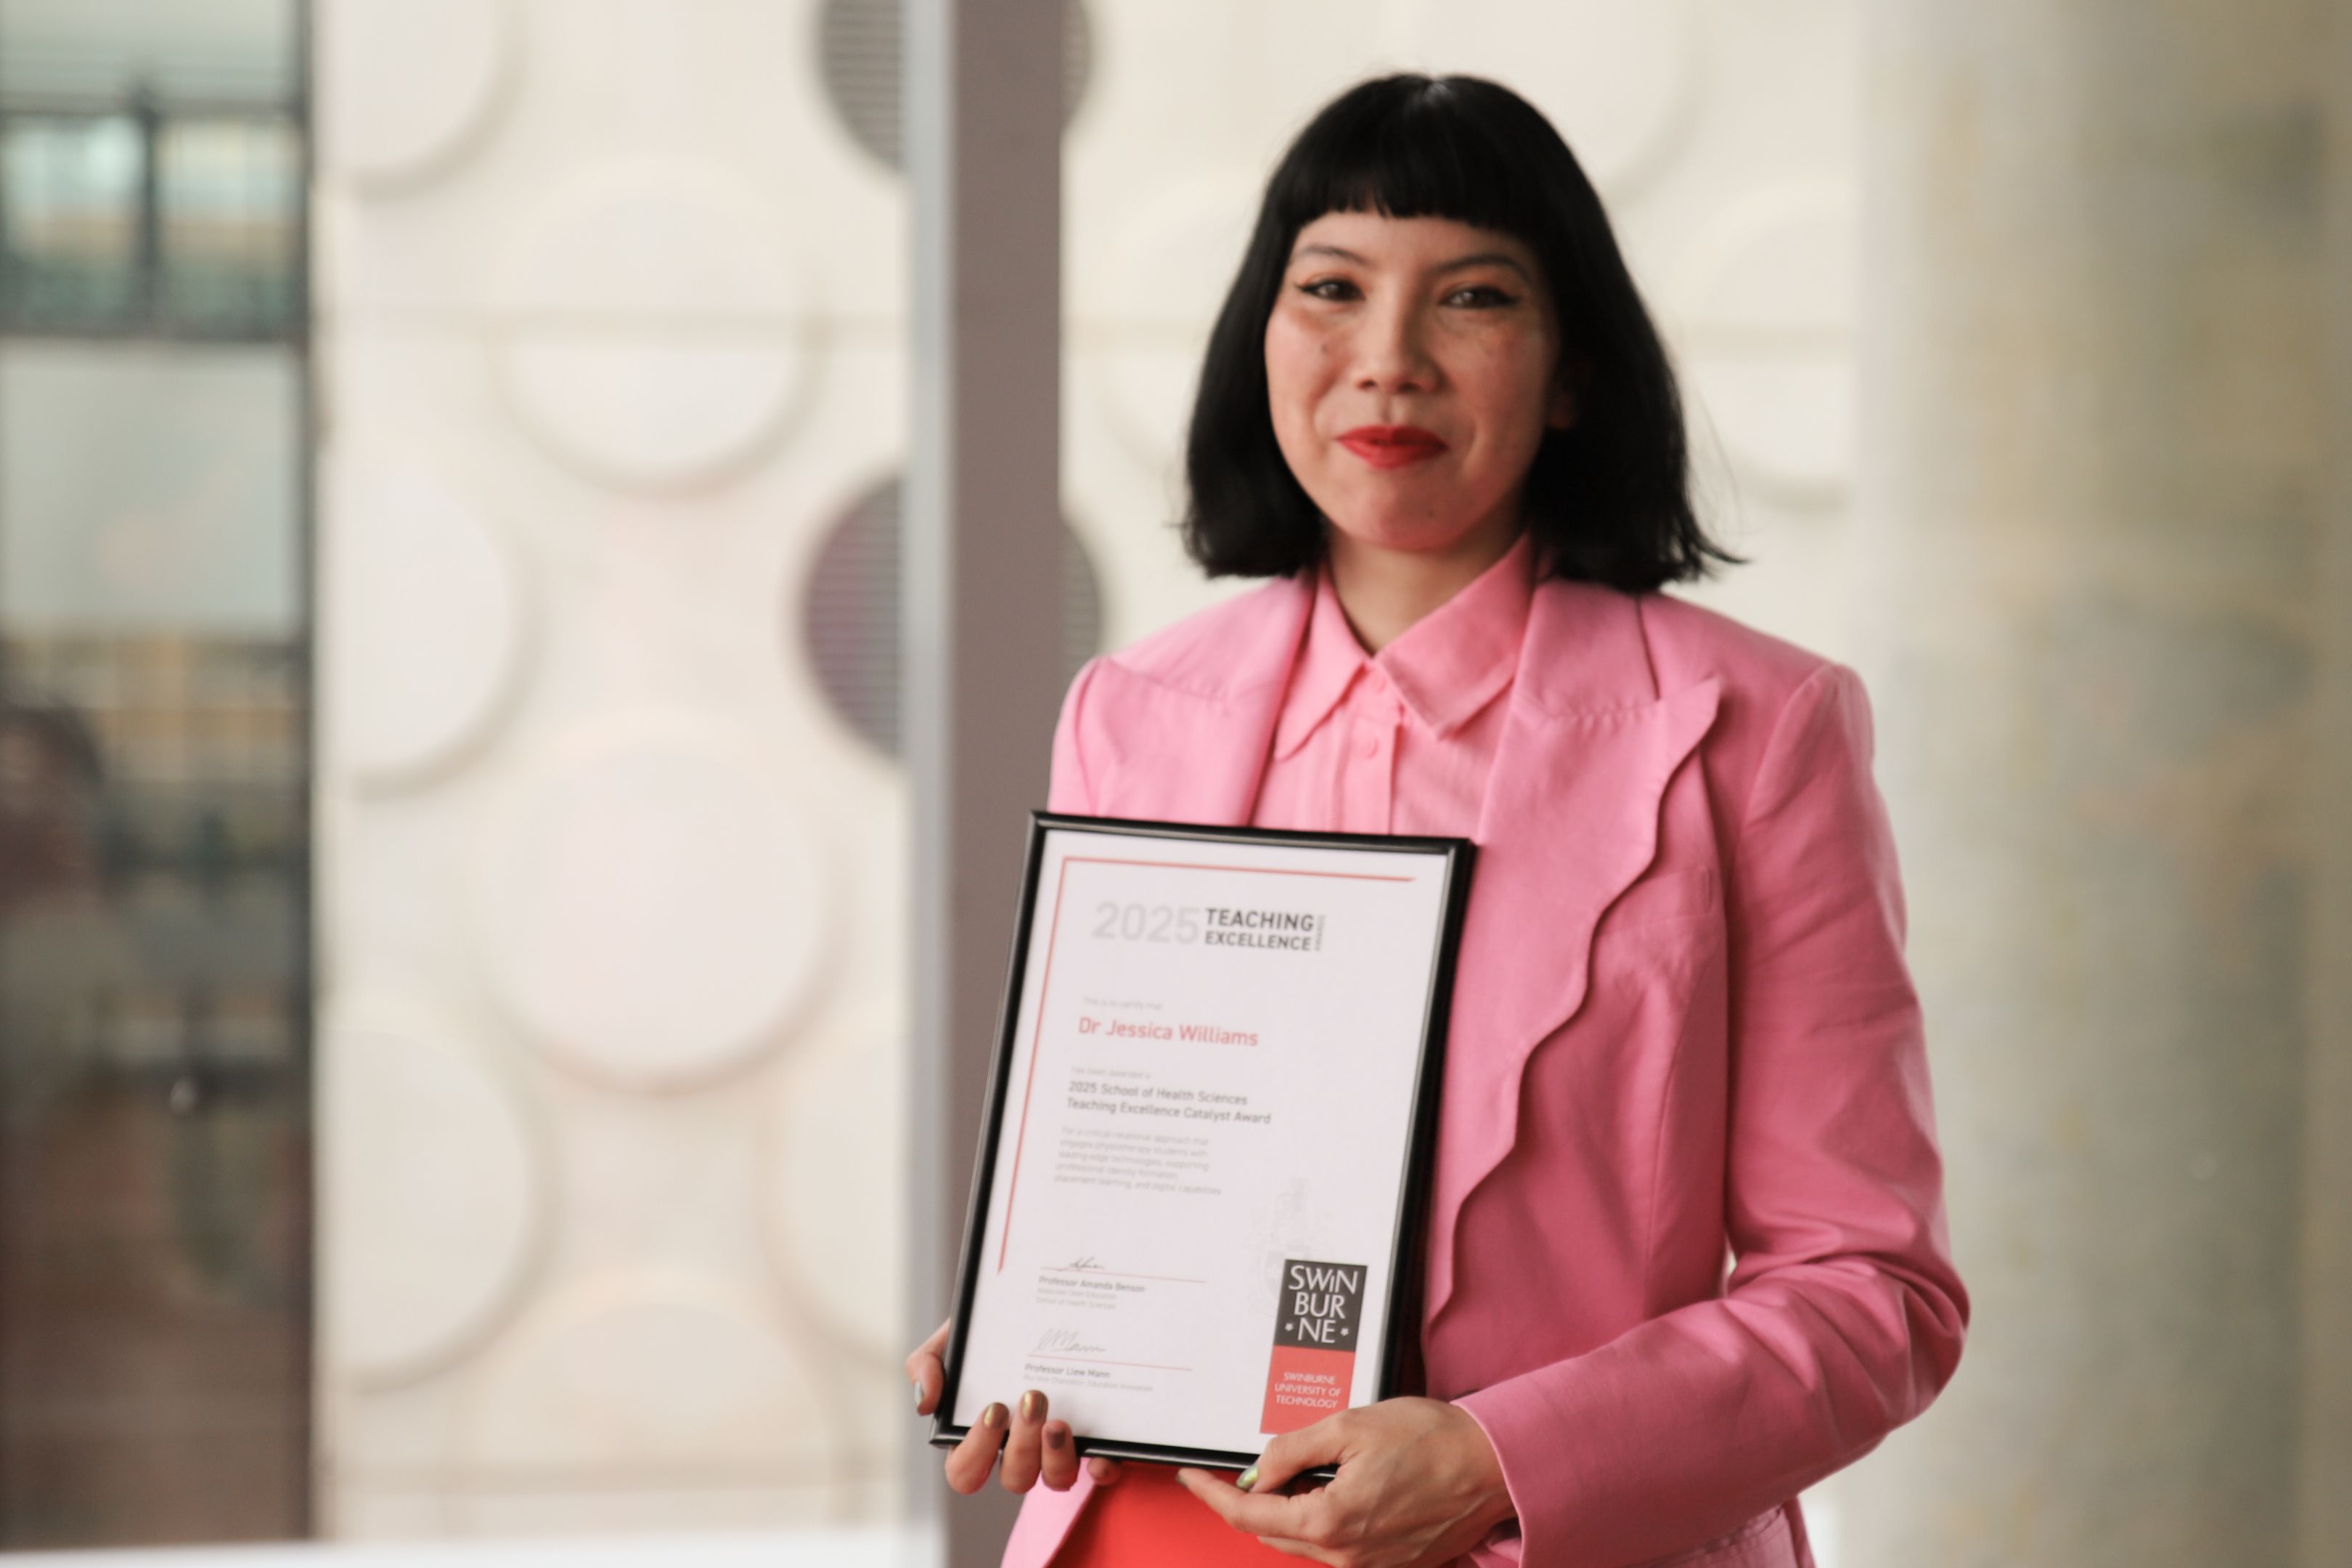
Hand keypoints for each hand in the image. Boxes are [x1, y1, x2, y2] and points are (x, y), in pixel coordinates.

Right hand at [906, 1319, 1125, 1493]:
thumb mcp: (955, 1338)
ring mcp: (1057, 1448)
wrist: (1042, 1295)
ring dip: (1057, 1458)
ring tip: (1059, 1421)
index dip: (976, 1452)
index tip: (993, 1409)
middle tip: (1033, 1398)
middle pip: (1015, 1479)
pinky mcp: (1095, 1440)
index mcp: (979, 1435)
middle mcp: (1018, 1449)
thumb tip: (925, 1403)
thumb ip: (926, 1363)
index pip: (965, 1471)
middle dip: (1023, 1445)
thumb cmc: (990, 1331)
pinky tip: (1100, 1452)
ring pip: (1056, 1481)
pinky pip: (1101, 1470)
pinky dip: (1102, 1467)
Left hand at [1174, 1398, 1512, 1566]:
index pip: (1249, 1515)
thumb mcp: (1350, 1426)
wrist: (1493, 1466)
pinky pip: (1338, 1546)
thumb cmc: (1433, 1440)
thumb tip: (1257, 1472)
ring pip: (1305, 1540)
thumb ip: (1293, 1450)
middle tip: (1255, 1463)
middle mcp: (1348, 1555)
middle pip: (1273, 1532)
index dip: (1213, 1495)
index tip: (1191, 1479)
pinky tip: (1340, 1487)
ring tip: (1311, 1466)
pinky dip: (1324, 1519)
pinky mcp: (1390, 1563)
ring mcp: (1370, 1564)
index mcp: (1331, 1522)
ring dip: (1292, 1508)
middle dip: (1254, 1499)